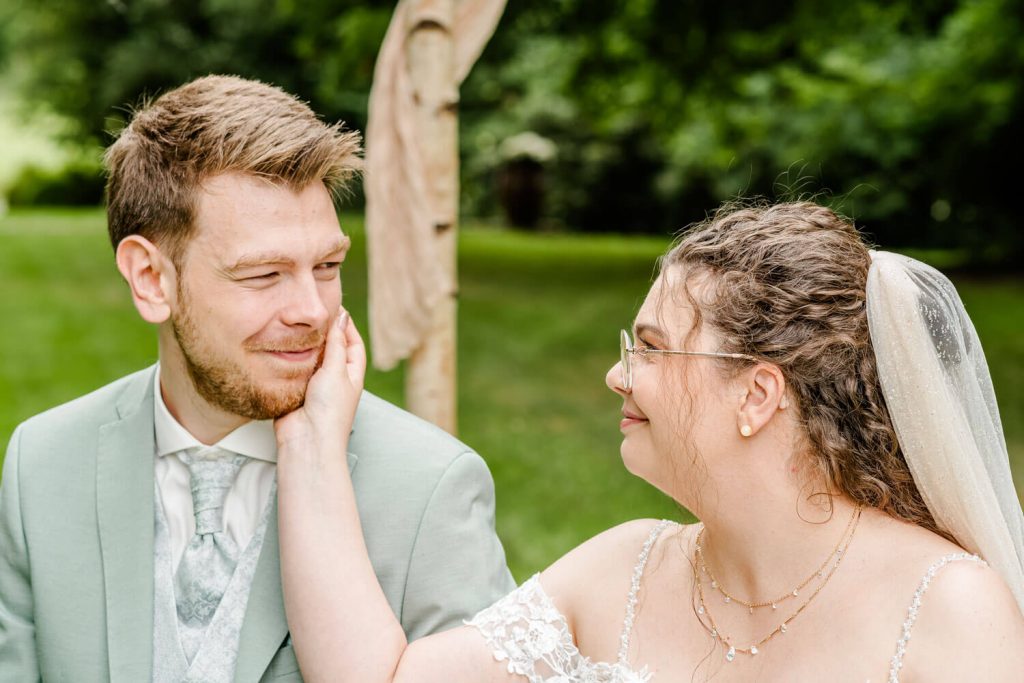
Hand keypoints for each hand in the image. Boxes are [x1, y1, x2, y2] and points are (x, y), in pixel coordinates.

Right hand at [274, 308, 366, 452]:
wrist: (307, 441)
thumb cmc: (329, 411)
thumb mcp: (336, 371)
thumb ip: (336, 344)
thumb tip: (341, 318)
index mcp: (352, 374)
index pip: (352, 343)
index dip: (345, 325)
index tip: (334, 307)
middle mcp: (335, 379)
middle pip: (331, 349)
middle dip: (323, 332)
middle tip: (311, 313)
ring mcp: (315, 386)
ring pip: (310, 358)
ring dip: (304, 345)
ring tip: (295, 325)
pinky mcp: (296, 391)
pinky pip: (293, 370)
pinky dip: (289, 359)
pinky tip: (281, 347)